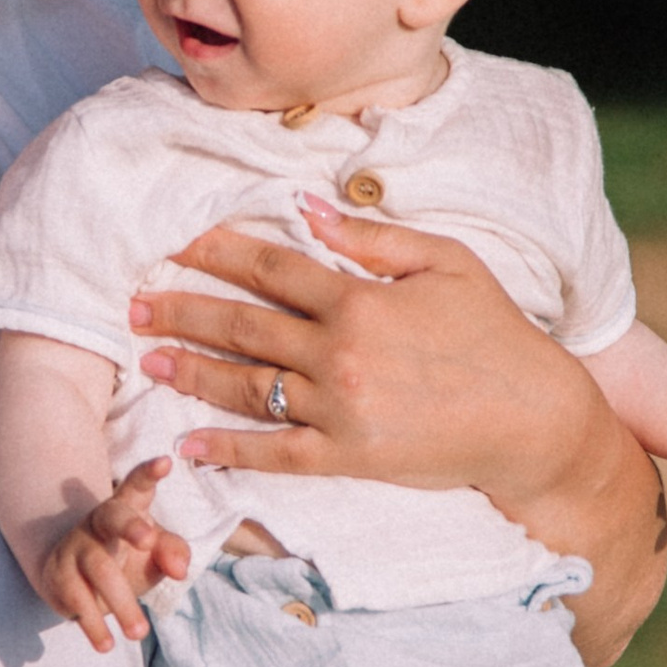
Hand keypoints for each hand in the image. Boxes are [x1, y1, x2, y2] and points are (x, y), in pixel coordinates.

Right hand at [38, 459, 189, 651]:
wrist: (74, 580)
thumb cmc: (126, 558)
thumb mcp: (155, 555)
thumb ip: (173, 554)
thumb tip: (180, 569)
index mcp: (126, 508)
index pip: (136, 486)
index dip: (149, 473)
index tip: (165, 461)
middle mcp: (98, 522)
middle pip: (112, 517)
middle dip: (130, 525)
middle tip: (149, 540)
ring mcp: (75, 547)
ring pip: (98, 569)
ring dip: (121, 602)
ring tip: (140, 633)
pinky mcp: (58, 577)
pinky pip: (76, 599)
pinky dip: (92, 624)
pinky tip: (106, 645)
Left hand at [131, 200, 613, 513]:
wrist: (532, 420)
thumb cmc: (496, 332)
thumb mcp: (446, 262)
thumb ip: (372, 237)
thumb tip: (307, 208)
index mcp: (359, 298)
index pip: (271, 268)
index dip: (219, 253)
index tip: (178, 245)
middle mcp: (339, 352)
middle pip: (242, 325)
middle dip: (182, 310)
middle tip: (133, 302)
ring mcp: (339, 409)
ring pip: (245, 387)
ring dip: (190, 371)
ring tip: (148, 359)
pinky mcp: (347, 457)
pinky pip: (273, 453)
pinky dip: (228, 449)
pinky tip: (188, 442)